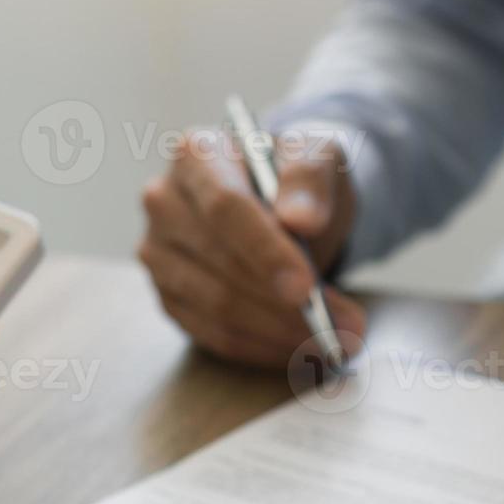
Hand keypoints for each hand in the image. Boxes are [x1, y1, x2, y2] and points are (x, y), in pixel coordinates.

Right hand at [138, 129, 364, 366]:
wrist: (286, 206)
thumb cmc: (296, 179)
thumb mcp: (319, 157)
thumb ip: (311, 177)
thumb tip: (301, 220)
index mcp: (196, 156)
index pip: (225, 208)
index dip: (266, 252)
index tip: (306, 288)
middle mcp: (165, 203)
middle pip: (219, 265)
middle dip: (284, 304)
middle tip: (343, 326)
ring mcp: (160, 254)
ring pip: (216, 308)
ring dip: (279, 332)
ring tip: (334, 340)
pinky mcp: (170, 297)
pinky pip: (213, 335)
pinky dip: (262, 348)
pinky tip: (299, 347)